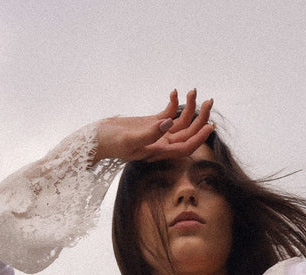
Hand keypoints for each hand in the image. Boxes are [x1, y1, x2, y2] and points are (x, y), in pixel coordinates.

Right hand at [95, 89, 214, 162]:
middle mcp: (161, 144)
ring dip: (190, 108)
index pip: (185, 148)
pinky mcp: (151, 123)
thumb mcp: (129, 139)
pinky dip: (173, 103)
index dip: (199, 138)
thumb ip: (150, 133)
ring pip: (181, 122)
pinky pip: (168, 113)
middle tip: (208, 101)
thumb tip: (169, 123)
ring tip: (193, 91)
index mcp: (159, 152)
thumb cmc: (109, 143)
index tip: (209, 125)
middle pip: (188, 133)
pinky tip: (174, 92)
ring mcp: (157, 133)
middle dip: (200, 118)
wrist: (95, 138)